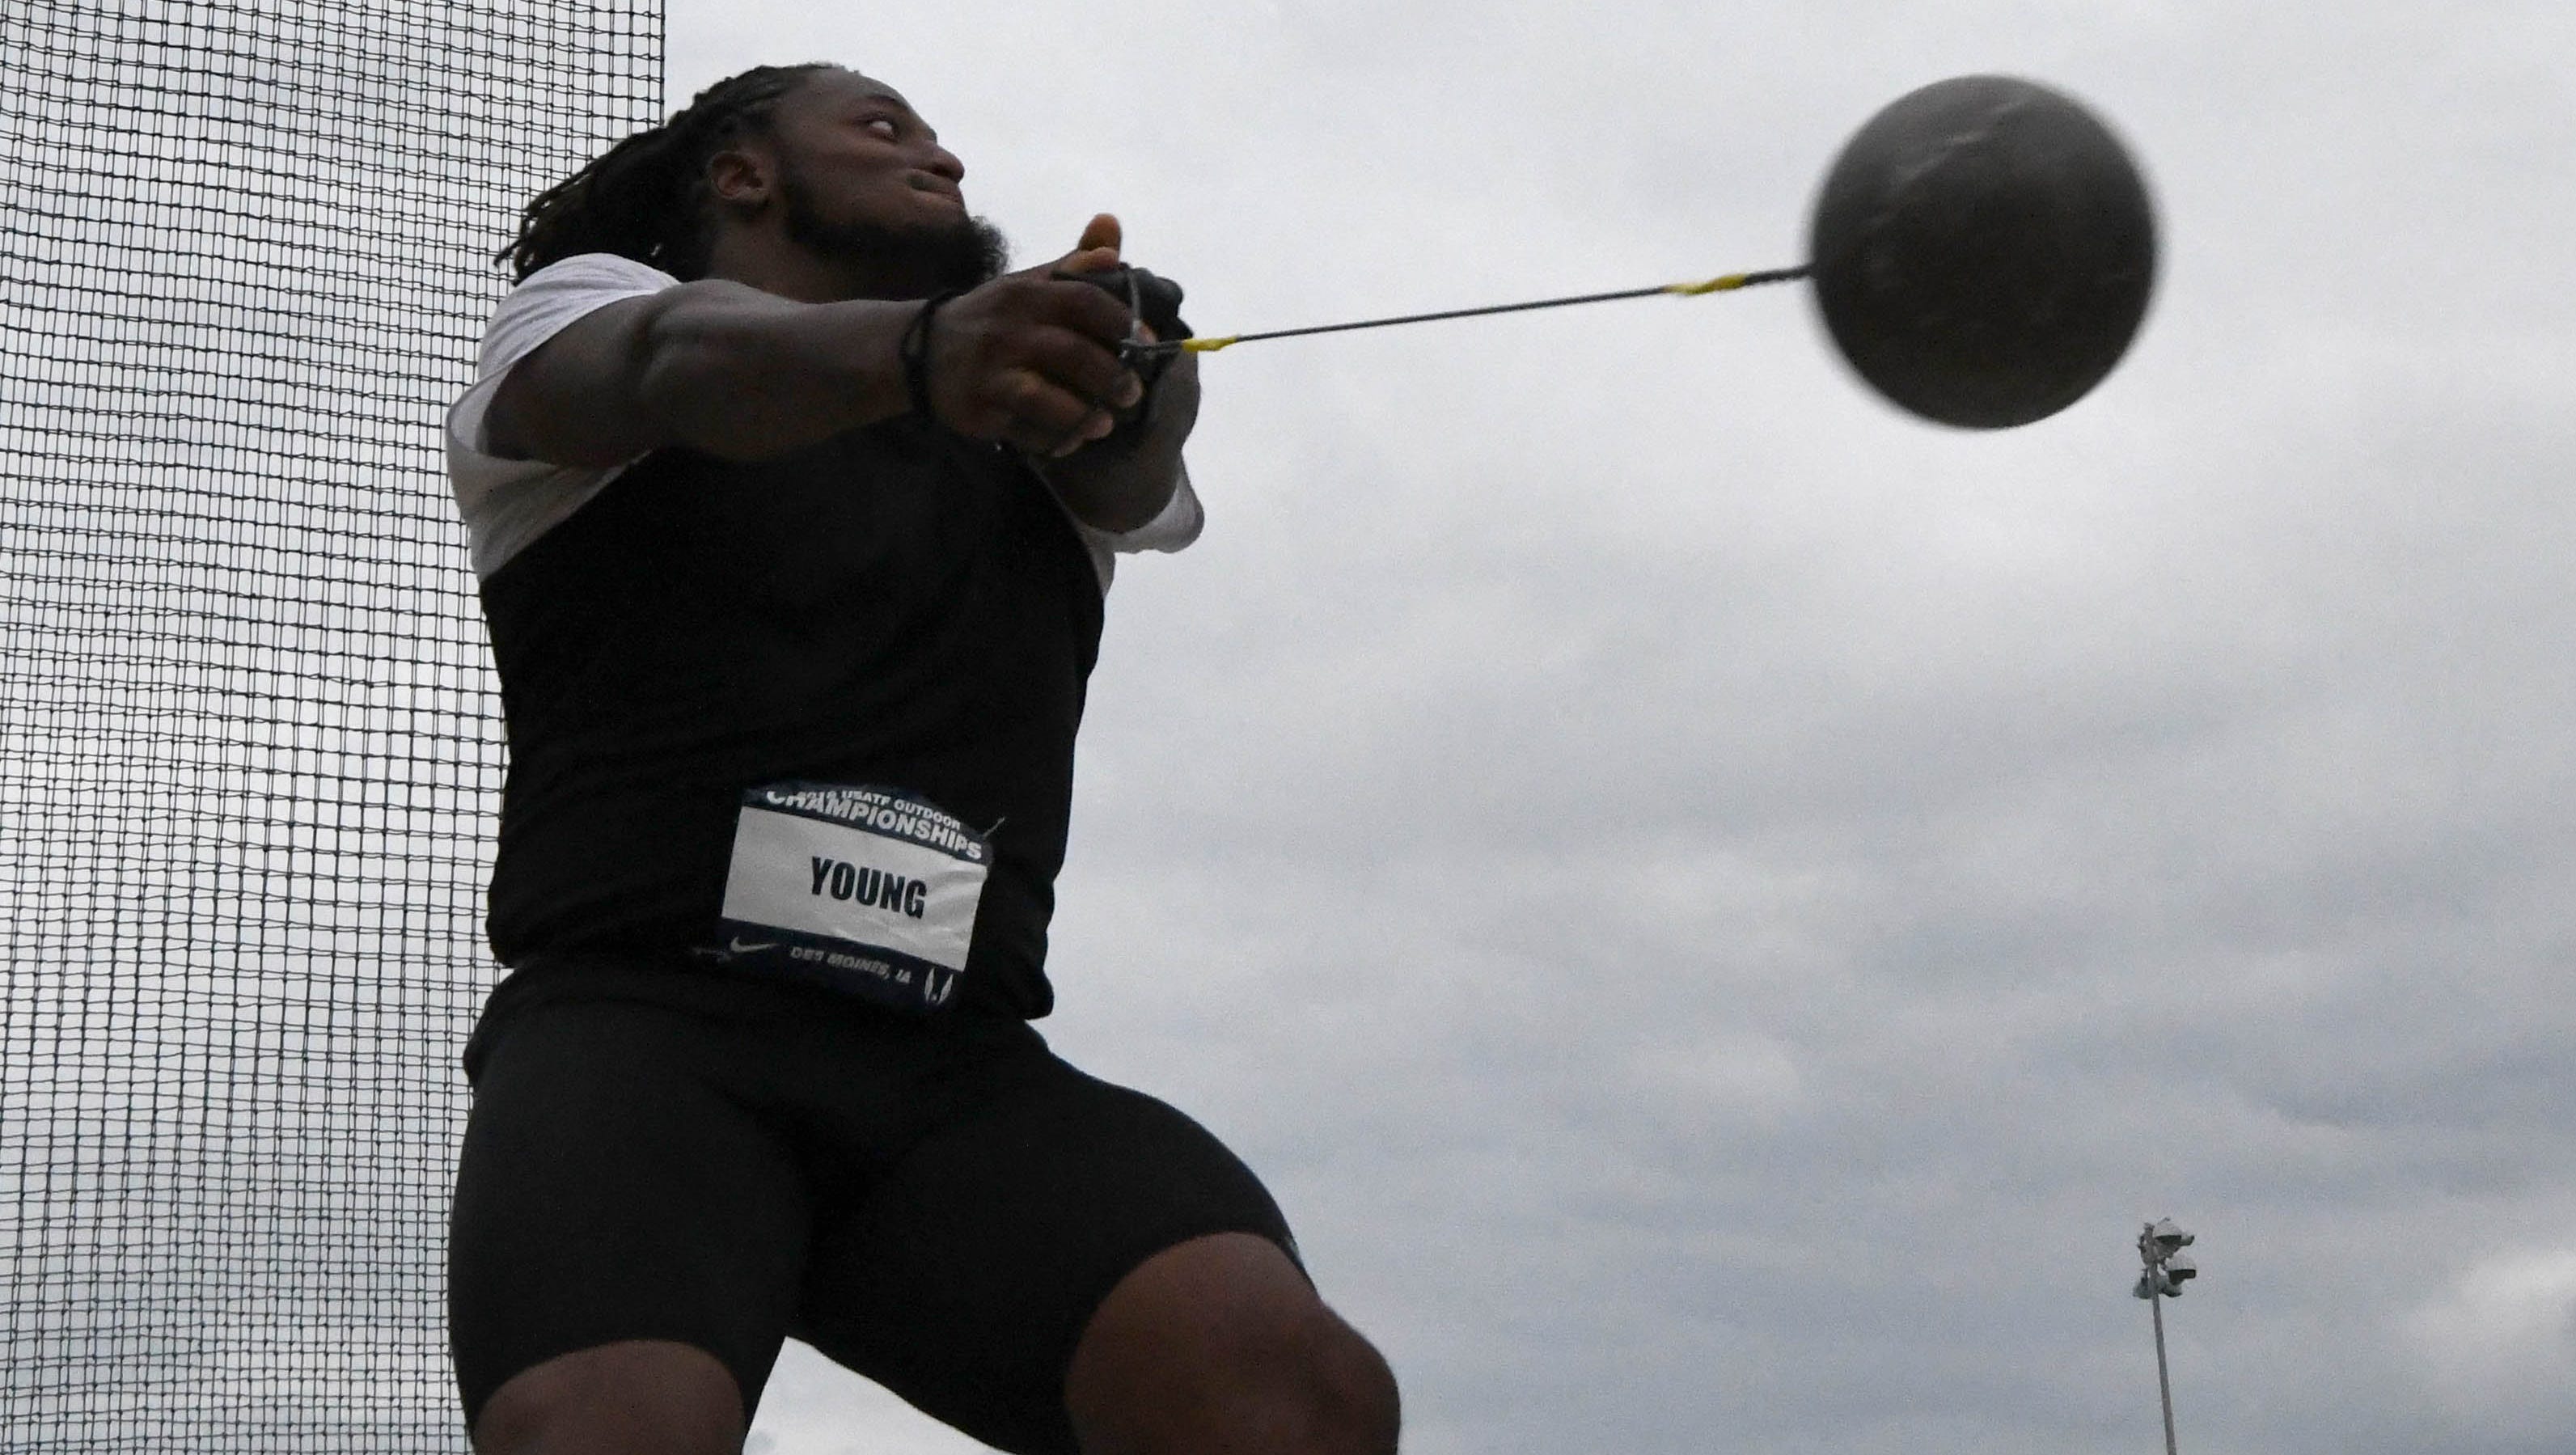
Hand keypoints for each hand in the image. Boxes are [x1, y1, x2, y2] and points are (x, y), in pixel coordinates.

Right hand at [923, 214, 1146, 455]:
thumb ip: (1071, 265)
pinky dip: (1051, 437)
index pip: (1083, 300)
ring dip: (1082, 413)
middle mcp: (1005, 330)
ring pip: (1043, 396)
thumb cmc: (991, 317)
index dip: (1121, 321)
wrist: (919, 349)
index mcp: (1024, 293)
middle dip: (1110, 376)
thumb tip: (1111, 235)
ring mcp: (988, 372)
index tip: (1146, 342)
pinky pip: (1021, 428)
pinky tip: (1072, 440)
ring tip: (1105, 423)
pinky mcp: (976, 408)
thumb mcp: (1025, 284)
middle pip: (1071, 352)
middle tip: (1133, 393)